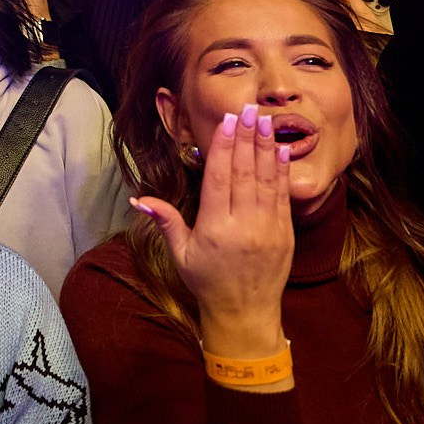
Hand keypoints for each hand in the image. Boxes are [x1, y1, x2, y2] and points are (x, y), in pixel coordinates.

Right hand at [131, 106, 293, 359]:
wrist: (245, 314)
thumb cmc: (207, 282)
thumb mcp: (180, 254)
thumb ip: (165, 222)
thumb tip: (139, 199)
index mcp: (216, 228)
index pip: (220, 178)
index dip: (224, 148)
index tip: (227, 123)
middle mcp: (244, 225)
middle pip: (245, 172)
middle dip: (246, 138)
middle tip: (247, 110)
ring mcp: (268, 229)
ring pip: (266, 180)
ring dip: (264, 147)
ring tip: (263, 120)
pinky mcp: (284, 234)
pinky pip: (283, 196)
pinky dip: (281, 171)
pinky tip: (279, 150)